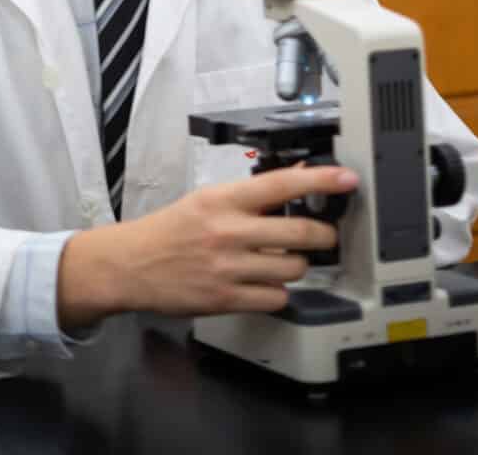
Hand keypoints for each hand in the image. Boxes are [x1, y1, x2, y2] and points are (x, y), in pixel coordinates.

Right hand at [57, 164, 357, 329]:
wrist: (130, 264)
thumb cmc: (170, 229)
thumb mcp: (206, 199)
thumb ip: (249, 195)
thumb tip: (295, 181)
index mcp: (223, 199)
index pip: (281, 184)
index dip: (320, 181)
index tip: (346, 180)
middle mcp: (228, 231)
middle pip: (299, 232)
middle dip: (323, 235)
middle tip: (325, 234)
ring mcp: (228, 267)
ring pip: (293, 268)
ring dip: (298, 265)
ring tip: (285, 260)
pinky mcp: (225, 298)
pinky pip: (276, 298)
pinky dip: (277, 292)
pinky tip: (264, 283)